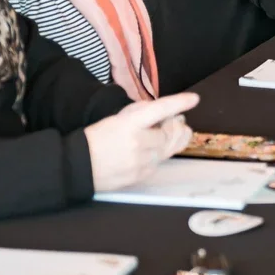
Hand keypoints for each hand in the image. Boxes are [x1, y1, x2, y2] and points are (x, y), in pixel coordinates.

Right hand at [84, 92, 198, 191]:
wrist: (80, 166)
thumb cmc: (98, 138)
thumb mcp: (117, 118)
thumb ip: (141, 112)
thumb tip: (164, 112)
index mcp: (129, 124)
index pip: (160, 109)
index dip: (179, 103)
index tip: (193, 99)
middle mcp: (137, 142)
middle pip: (169, 133)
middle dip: (176, 126)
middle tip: (177, 120)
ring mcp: (141, 162)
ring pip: (168, 149)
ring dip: (170, 140)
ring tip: (164, 133)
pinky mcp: (142, 175)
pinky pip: (160, 162)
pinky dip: (160, 154)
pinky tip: (152, 149)